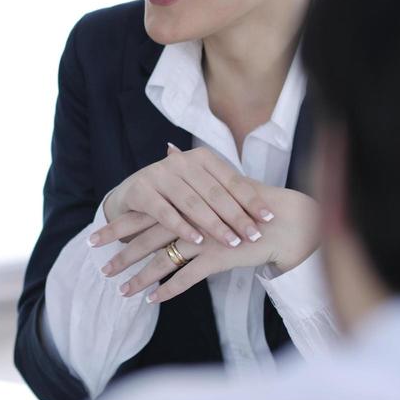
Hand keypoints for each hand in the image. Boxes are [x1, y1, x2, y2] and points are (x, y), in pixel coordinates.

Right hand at [96, 144, 274, 247]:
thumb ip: (226, 195)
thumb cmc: (174, 193)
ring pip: (192, 203)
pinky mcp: (140, 191)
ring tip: (231, 242)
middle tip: (253, 236)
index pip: (231, 179)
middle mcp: (181, 162)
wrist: (130, 193)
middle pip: (214, 192)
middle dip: (236, 216)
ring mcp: (159, 175)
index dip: (251, 199)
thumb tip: (266, 212)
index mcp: (201, 158)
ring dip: (214, 224)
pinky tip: (198, 241)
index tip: (268, 219)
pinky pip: (165, 212)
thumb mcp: (200, 188)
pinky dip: (183, 227)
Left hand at [101, 184, 319, 303]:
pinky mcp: (216, 256)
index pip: (142, 215)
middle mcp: (188, 219)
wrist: (280, 220)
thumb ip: (189, 176)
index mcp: (182, 202)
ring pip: (162, 261)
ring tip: (120, 291)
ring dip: (139, 278)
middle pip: (146, 239)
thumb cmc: (248, 204)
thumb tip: (169, 149)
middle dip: (121, 256)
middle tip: (101, 270)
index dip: (117, 227)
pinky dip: (168, 290)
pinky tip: (152, 300)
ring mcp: (201, 238)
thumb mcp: (216, 185)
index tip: (93, 239)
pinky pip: (186, 277)